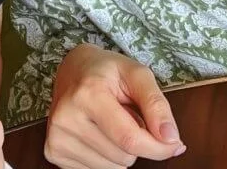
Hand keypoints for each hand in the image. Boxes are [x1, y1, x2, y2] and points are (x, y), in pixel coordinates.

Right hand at [45, 44, 185, 168]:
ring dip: (120, 150)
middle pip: (123, 157)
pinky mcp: (53, 151)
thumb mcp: (137, 74)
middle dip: (136, 141)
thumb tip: (171, 140)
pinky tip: (98, 133)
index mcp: (88, 93)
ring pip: (111, 168)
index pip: (130, 139)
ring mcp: (57, 136)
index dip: (158, 147)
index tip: (174, 144)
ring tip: (111, 122)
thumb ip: (157, 105)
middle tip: (126, 115)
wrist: (72, 68)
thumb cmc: (107, 70)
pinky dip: (105, 157)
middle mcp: (67, 116)